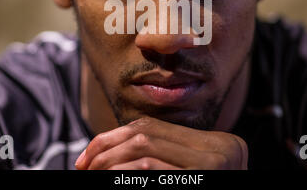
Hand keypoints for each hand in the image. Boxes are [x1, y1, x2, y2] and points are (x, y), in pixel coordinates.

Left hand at [75, 117, 247, 169]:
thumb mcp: (182, 175)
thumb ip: (159, 159)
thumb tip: (106, 150)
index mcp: (216, 143)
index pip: (153, 126)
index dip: (116, 135)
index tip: (88, 153)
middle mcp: (223, 147)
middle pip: (146, 134)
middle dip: (106, 147)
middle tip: (83, 165)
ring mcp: (216, 163)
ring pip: (143, 147)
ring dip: (110, 161)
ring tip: (92, 174)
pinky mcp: (204, 175)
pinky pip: (149, 167)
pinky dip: (123, 173)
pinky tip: (109, 180)